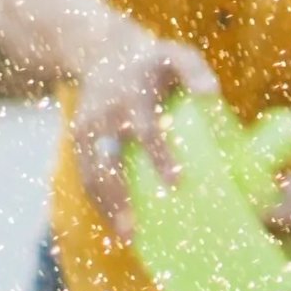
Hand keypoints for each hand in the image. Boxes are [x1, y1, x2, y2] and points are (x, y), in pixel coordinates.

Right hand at [73, 29, 218, 241]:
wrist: (104, 53)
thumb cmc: (154, 62)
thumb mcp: (177, 55)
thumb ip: (195, 71)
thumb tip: (211, 95)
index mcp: (132, 96)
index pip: (146, 131)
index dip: (160, 156)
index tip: (175, 182)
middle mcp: (106, 116)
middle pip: (107, 163)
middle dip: (118, 198)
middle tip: (133, 231)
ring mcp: (87, 130)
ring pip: (91, 175)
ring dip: (105, 207)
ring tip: (126, 237)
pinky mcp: (79, 140)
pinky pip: (85, 174)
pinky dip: (97, 199)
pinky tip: (114, 221)